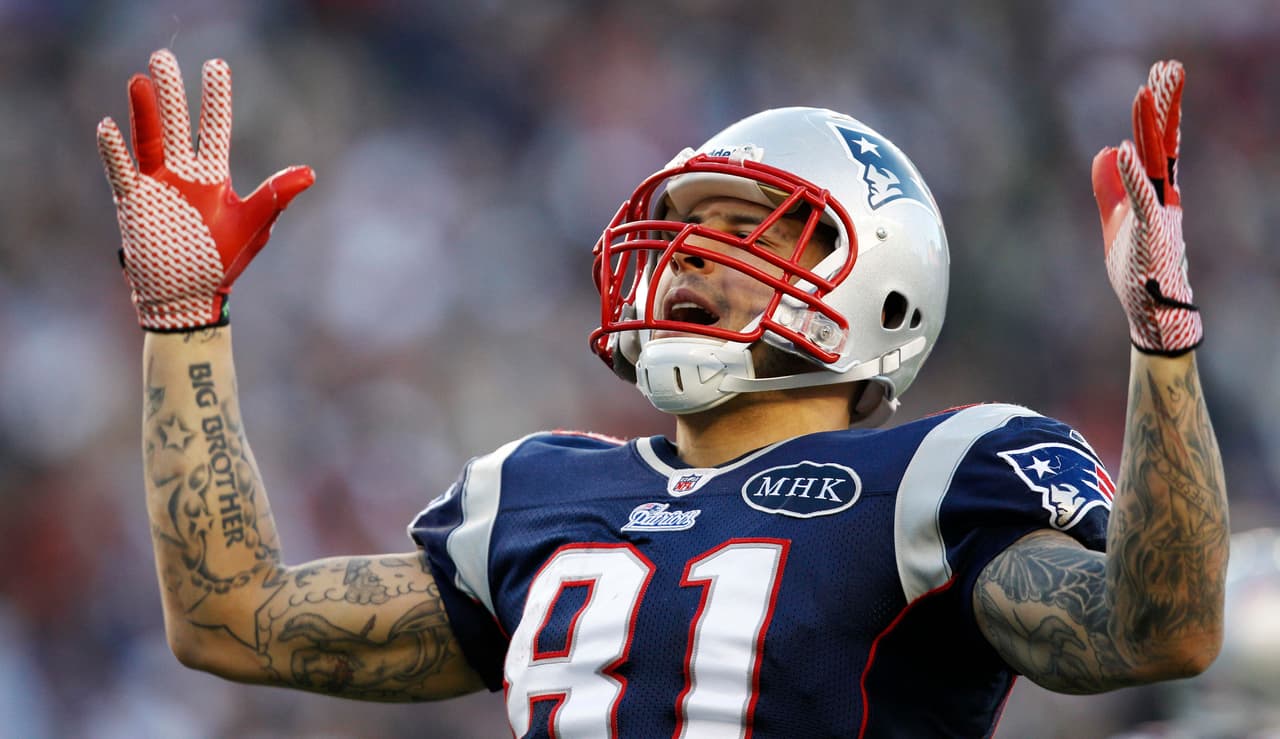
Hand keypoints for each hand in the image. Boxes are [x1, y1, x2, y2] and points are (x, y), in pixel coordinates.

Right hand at [96, 49, 313, 330]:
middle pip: (176, 125)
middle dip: (173, 94)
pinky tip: (109, 127)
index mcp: (213, 175)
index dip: (216, 100)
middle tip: (164, 57)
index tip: (216, 66)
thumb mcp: (254, 223)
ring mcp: (156, 186)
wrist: (189, 296)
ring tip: (139, 80)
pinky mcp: (134, 204)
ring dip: (144, 112)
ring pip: (148, 140)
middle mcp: (183, 173)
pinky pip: (122, 173)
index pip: (215, 128)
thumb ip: (276, 195)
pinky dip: (115, 153)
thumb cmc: (223, 259)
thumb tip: (310, 172)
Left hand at [1091, 60, 1200, 354]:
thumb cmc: (1135, 271)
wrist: (1150, 313)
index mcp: (1156, 193)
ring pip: (1156, 161)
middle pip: (1162, 143)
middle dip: (1163, 105)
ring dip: (1151, 126)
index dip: (1157, 112)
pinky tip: (1122, 148)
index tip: (1158, 78)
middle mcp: (1164, 198)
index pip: (1158, 144)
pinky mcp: (1152, 233)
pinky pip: (1140, 199)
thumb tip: (1104, 150)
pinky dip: (1129, 174)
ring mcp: (1161, 214)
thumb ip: (1110, 189)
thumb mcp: (1116, 223)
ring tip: (1149, 90)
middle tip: (1167, 66)